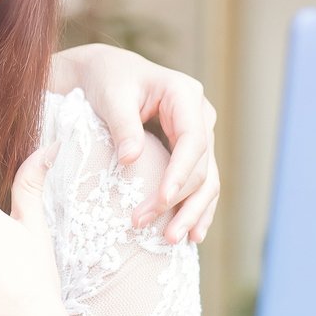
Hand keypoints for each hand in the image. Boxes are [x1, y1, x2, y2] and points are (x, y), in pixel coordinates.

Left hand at [48, 44, 218, 241]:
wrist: (108, 74)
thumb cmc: (108, 80)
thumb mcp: (111, 96)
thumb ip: (122, 125)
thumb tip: (131, 159)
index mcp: (185, 95)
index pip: (192, 141)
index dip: (180, 173)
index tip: (162, 200)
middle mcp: (200, 116)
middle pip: (202, 166)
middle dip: (179, 200)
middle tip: (149, 226)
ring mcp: (198, 135)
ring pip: (207, 180)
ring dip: (192, 212)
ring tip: (175, 240)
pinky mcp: (189, 153)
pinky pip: (199, 183)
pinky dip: (196, 208)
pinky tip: (192, 234)